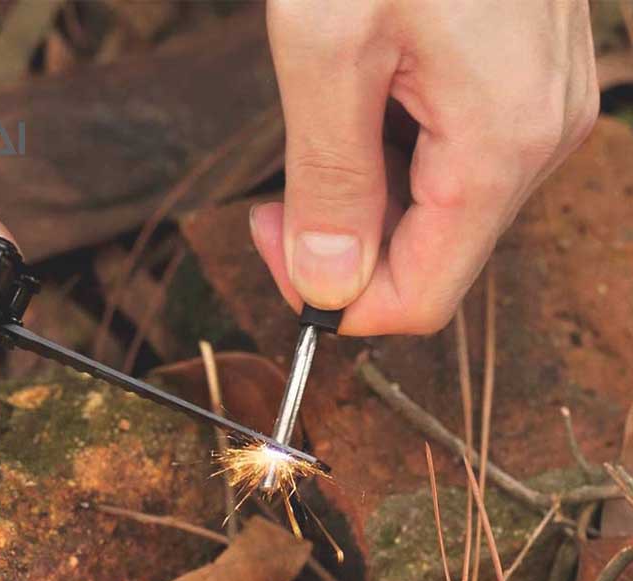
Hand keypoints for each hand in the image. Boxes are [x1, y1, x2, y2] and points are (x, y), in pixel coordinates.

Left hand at [252, 0, 597, 334]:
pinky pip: (454, 164)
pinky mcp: (524, 83)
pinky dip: (393, 161)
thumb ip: (329, 180)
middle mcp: (539, 138)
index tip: (276, 243)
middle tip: (278, 198)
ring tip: (319, 129)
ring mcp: (540, 109)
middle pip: (430, 263)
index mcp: (499, 143)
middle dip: (344, 250)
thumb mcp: (326, 45)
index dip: (336, 300)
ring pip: (440, 218)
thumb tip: (328, 287)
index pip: (418, 299)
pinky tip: (362, 105)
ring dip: (365, 203)